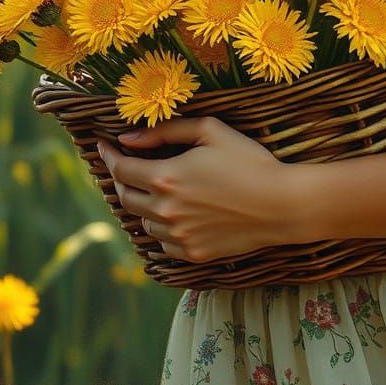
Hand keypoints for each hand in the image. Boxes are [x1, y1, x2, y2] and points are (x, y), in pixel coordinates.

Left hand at [96, 115, 305, 263]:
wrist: (281, 204)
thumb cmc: (249, 160)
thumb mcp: (212, 131)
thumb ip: (167, 131)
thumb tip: (128, 137)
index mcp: (166, 178)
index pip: (121, 168)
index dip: (108, 154)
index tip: (104, 145)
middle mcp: (165, 211)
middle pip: (125, 197)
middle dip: (121, 178)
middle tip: (128, 164)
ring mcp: (177, 237)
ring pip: (143, 221)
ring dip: (143, 203)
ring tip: (157, 189)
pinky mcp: (192, 254)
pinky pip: (163, 243)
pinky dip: (163, 227)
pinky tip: (177, 214)